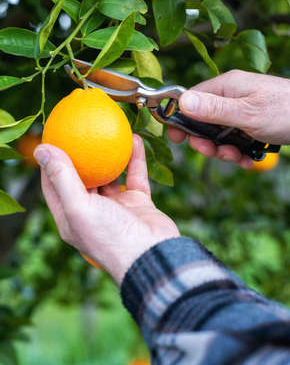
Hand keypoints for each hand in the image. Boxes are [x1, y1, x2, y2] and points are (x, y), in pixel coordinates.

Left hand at [34, 135, 179, 285]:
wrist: (153, 255)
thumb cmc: (110, 235)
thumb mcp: (78, 206)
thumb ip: (61, 177)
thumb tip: (41, 150)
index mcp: (72, 217)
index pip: (54, 186)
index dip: (50, 163)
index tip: (53, 138)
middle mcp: (92, 212)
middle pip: (81, 178)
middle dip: (80, 155)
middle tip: (80, 130)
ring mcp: (116, 207)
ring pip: (110, 176)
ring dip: (109, 155)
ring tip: (107, 132)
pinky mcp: (138, 203)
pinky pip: (135, 175)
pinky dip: (135, 158)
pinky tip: (134, 139)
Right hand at [168, 70, 289, 166]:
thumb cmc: (287, 111)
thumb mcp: (246, 114)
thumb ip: (213, 109)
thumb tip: (182, 102)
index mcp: (226, 86)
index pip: (191, 99)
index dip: (181, 119)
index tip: (176, 138)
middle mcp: (232, 96)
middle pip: (203, 119)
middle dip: (205, 140)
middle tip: (212, 152)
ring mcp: (243, 110)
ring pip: (219, 132)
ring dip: (223, 149)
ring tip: (236, 157)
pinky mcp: (252, 123)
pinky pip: (235, 138)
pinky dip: (237, 151)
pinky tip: (246, 160)